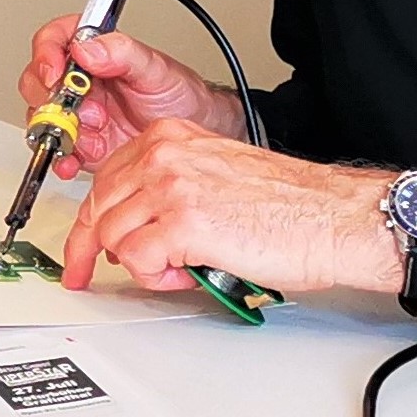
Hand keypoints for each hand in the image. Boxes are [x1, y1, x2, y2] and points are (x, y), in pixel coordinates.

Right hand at [19, 17, 244, 176]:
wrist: (193, 135)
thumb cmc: (178, 96)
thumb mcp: (155, 69)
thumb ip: (122, 53)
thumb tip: (85, 49)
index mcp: (93, 52)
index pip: (54, 40)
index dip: (46, 53)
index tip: (55, 71)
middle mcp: (78, 81)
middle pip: (38, 81)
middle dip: (53, 99)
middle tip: (82, 111)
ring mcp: (78, 114)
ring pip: (42, 118)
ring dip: (59, 130)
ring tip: (91, 136)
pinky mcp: (81, 144)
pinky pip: (56, 151)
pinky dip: (60, 158)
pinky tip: (73, 160)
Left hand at [60, 119, 393, 294]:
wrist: (333, 217)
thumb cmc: (290, 205)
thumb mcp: (214, 175)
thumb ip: (170, 187)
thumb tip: (137, 224)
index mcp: (170, 138)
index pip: (105, 178)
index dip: (90, 219)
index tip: (82, 245)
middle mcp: (164, 155)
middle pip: (98, 207)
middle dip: (90, 248)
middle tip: (88, 275)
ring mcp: (170, 186)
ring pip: (113, 236)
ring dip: (140, 265)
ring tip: (179, 270)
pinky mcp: (182, 224)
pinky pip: (138, 261)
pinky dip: (157, 278)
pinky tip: (187, 274)